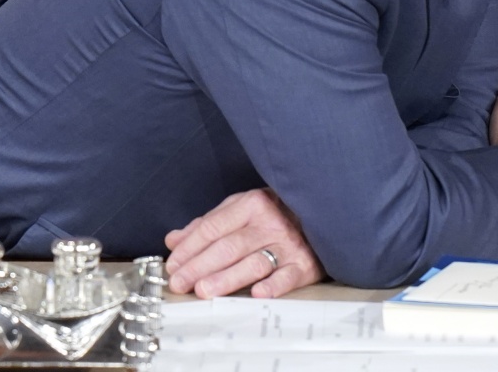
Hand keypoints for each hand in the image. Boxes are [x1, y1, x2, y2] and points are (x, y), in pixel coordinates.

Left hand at [165, 188, 323, 298]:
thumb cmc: (277, 212)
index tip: (172, 265)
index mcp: (252, 204)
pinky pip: (288, 276)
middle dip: (200, 266)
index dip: (190, 248)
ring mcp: (288, 244)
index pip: (213, 227)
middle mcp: (271, 222)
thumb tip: (174, 240)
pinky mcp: (305, 264)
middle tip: (180, 283)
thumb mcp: (242, 208)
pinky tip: (257, 293)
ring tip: (204, 291)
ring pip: (253, 263)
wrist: (325, 214)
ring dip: (227, 278)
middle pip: (229, 247)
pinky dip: (274, 285)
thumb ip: (208, 223)